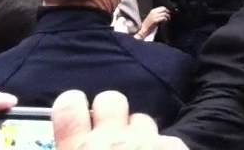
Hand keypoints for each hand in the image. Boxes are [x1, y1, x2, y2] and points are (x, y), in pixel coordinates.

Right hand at [53, 89, 186, 149]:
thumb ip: (73, 146)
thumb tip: (72, 142)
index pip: (68, 106)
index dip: (71, 104)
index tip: (74, 109)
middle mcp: (110, 140)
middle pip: (111, 99)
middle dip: (110, 111)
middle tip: (110, 131)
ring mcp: (145, 142)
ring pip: (141, 119)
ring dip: (138, 133)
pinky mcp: (174, 146)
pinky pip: (168, 140)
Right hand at [136, 7, 171, 39]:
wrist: (144, 29)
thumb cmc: (149, 24)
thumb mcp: (153, 17)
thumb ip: (158, 14)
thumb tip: (166, 13)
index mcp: (153, 11)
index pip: (162, 7)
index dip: (167, 10)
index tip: (168, 13)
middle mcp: (153, 12)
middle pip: (164, 9)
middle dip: (168, 13)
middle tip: (169, 17)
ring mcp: (154, 16)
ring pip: (164, 13)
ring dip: (167, 17)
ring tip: (167, 20)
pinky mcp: (155, 20)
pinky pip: (163, 18)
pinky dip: (165, 19)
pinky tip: (165, 21)